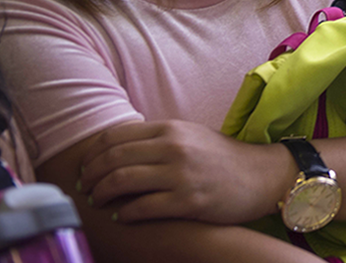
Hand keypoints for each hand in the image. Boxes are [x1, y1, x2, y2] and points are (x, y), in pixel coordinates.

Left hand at [77, 120, 292, 224]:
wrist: (260, 177)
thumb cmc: (221, 159)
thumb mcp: (189, 136)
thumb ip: (156, 138)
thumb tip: (117, 149)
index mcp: (169, 129)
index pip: (114, 136)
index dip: (92, 154)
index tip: (85, 167)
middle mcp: (173, 147)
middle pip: (113, 158)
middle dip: (91, 176)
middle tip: (86, 188)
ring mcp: (180, 174)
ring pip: (122, 181)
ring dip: (102, 194)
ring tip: (99, 202)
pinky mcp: (188, 201)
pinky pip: (143, 208)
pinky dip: (125, 213)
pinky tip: (121, 216)